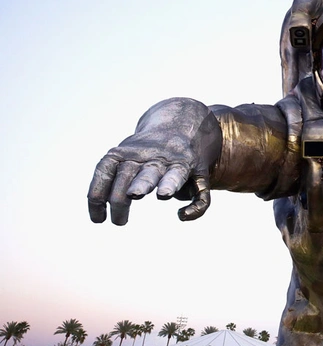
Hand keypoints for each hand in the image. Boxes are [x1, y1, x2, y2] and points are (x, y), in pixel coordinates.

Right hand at [87, 98, 221, 224]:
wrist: (178, 124)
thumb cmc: (189, 161)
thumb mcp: (202, 177)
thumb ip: (200, 202)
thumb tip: (181, 217)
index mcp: (182, 162)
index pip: (176, 173)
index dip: (169, 184)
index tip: (164, 195)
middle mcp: (158, 156)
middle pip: (147, 172)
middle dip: (139, 184)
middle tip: (133, 196)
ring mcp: (137, 152)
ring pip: (123, 173)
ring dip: (116, 198)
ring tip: (117, 222)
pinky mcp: (119, 151)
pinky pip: (103, 171)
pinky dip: (97, 192)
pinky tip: (97, 213)